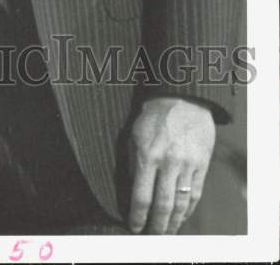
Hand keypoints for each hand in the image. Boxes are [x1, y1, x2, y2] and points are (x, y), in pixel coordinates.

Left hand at [128, 97, 214, 233]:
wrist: (182, 99)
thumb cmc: (152, 117)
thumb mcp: (134, 136)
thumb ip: (134, 164)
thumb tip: (133, 192)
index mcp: (147, 155)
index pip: (141, 196)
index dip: (138, 216)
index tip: (134, 226)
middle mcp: (168, 163)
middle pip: (162, 205)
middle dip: (156, 225)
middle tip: (151, 236)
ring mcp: (187, 165)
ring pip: (181, 204)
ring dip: (172, 223)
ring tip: (165, 232)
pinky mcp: (202, 165)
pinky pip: (195, 195)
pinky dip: (188, 211)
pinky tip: (180, 218)